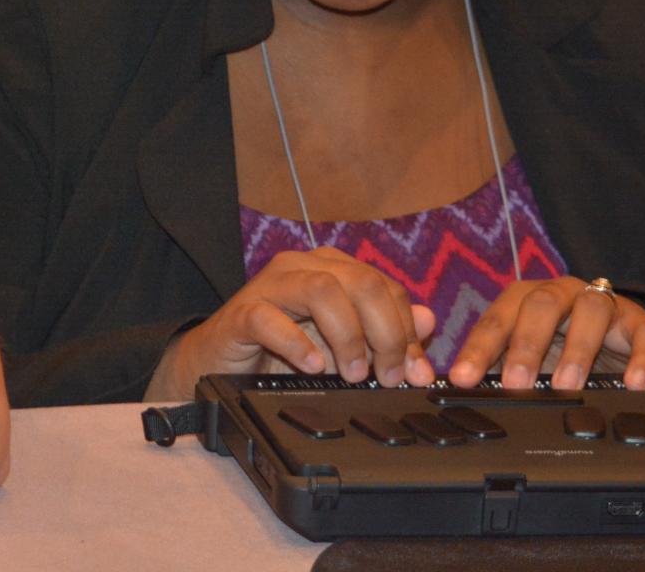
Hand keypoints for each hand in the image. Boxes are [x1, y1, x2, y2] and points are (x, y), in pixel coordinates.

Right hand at [147, 247, 435, 399]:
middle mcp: (304, 267)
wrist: (216, 364)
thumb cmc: (280, 352)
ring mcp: (272, 285)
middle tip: (389, 377)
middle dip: (385, 333)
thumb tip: (427, 320)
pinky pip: (272, 319)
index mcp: (332, 269)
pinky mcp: (243, 312)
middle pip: (361, 283)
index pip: (384, 287)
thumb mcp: (340, 345)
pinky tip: (313, 367)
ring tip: (354, 373)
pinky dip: (297, 344)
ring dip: (348, 336)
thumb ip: (383, 331)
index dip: (406, 330)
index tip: (413, 372)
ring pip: (323, 291)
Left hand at [448, 276, 644, 390]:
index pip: (497, 318)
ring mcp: (601, 302)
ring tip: (569, 385)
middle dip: (526, 345)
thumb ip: (498, 367)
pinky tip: (633, 384)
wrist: (613, 334)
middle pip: (540, 305)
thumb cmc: (558, 345)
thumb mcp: (527, 355)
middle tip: (517, 383)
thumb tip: (466, 392)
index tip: (464, 378)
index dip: (479, 348)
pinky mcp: (638, 321)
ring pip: (590, 310)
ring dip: (577, 349)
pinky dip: (640, 357)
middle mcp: (561, 293)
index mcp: (525, 298)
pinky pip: (644, 333)